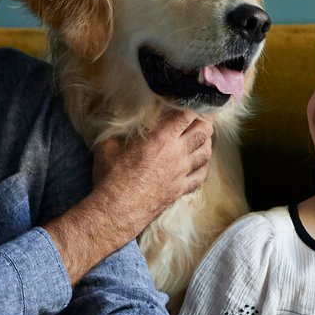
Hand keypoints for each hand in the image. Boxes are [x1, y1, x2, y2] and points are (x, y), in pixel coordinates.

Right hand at [91, 110, 213, 234]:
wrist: (117, 209)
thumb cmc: (111, 177)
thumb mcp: (107, 146)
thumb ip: (116, 131)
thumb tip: (113, 122)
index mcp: (161, 138)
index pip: (187, 115)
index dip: (191, 107)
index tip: (188, 105)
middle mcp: (177, 153)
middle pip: (203, 131)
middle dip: (204, 122)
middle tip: (200, 119)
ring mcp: (182, 172)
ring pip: (206, 153)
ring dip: (206, 143)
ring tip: (202, 138)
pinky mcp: (181, 189)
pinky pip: (202, 176)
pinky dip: (204, 167)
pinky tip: (200, 163)